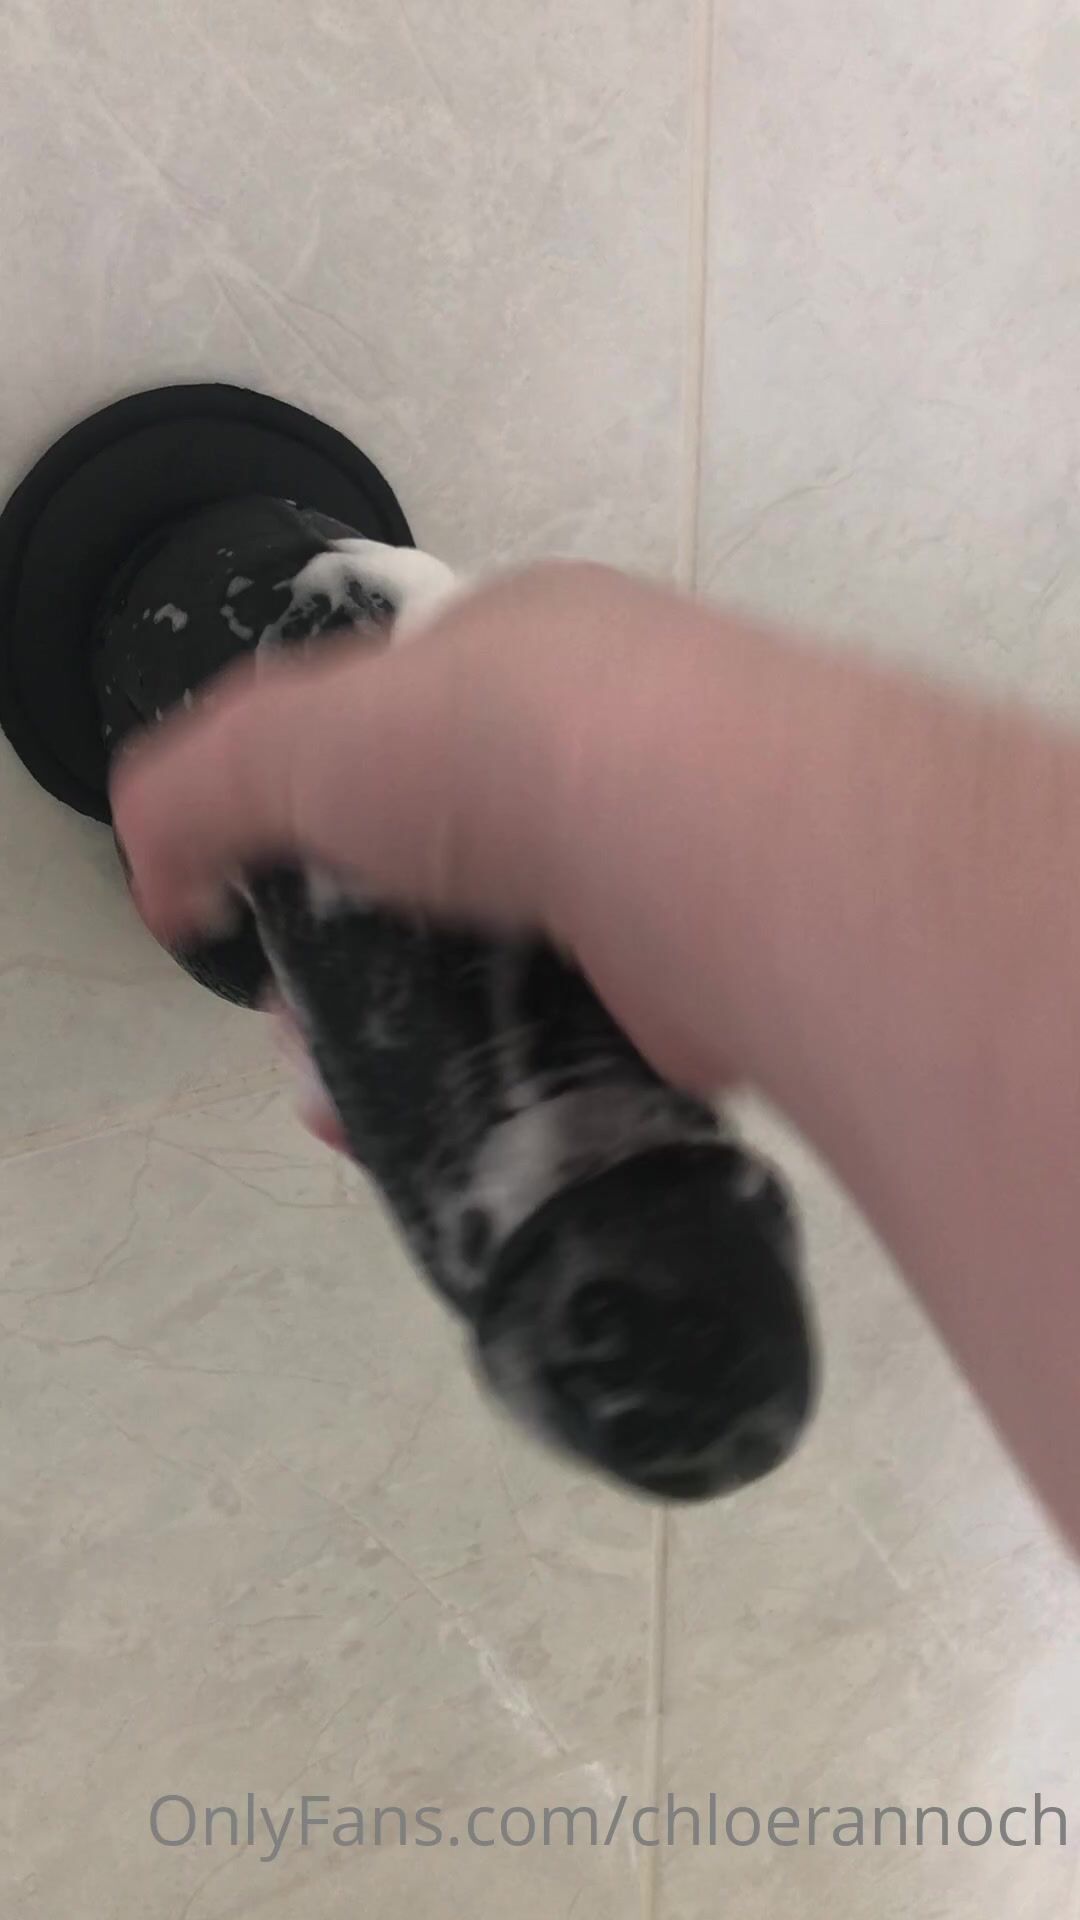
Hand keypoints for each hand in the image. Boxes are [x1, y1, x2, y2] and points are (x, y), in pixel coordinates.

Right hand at [112, 561, 745, 1092]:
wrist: (710, 842)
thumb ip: (195, 792)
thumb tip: (163, 881)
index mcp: (526, 650)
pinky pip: (584, 1043)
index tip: (276, 911)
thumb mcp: (292, 737)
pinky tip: (454, 1123)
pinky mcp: (709, 978)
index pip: (398, 732)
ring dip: (420, 1036)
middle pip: (448, 869)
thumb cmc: (498, 750)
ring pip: (512, 971)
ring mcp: (671, 864)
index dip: (318, 822)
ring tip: (356, 1098)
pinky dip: (511, 1087)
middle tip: (309, 1027)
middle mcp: (612, 748)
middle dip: (355, 958)